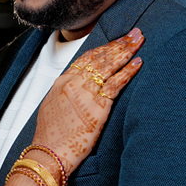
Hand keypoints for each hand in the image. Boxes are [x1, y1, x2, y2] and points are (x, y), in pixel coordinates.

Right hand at [31, 28, 143, 174]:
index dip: (103, 47)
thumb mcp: (53, 105)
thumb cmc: (50, 134)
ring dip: (126, 51)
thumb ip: (66, 92)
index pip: (85, 57)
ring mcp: (85, 93)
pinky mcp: (97, 107)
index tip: (114, 40)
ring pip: (108, 65)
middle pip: (99, 57)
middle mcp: (73, 83)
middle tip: (132, 33)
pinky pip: (116, 84)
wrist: (48, 151)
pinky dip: (128, 72)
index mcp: (62, 81)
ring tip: (138, 41)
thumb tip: (76, 87)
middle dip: (118, 43)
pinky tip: (137, 63)